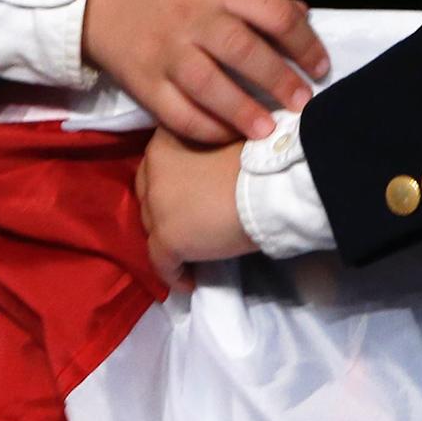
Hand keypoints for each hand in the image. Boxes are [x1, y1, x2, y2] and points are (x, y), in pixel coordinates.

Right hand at [81, 0, 329, 143]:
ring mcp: (165, 52)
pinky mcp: (142, 82)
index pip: (273, 13)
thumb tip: (301, 15)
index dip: (304, 42)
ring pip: (210, 88)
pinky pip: (176, 114)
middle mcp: (194, 18)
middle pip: (244, 52)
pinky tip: (227, 134)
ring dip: (244, 113)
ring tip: (269, 129)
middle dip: (280, 81)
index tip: (320, 66)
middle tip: (303, 102)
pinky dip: (204, 128)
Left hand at [135, 125, 255, 286]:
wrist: (272, 185)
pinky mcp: (167, 239)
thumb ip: (203, 150)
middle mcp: (152, 171)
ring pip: (153, 231)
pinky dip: (174, 274)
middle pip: (149, 199)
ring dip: (170, 241)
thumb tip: (208, 168)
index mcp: (165, 141)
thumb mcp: (222, 139)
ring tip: (192, 253)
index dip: (170, 185)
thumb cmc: (259, 157)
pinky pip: (162, 265)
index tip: (189, 197)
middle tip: (190, 224)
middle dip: (166, 213)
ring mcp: (157, 207)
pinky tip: (190, 280)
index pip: (154, 168)